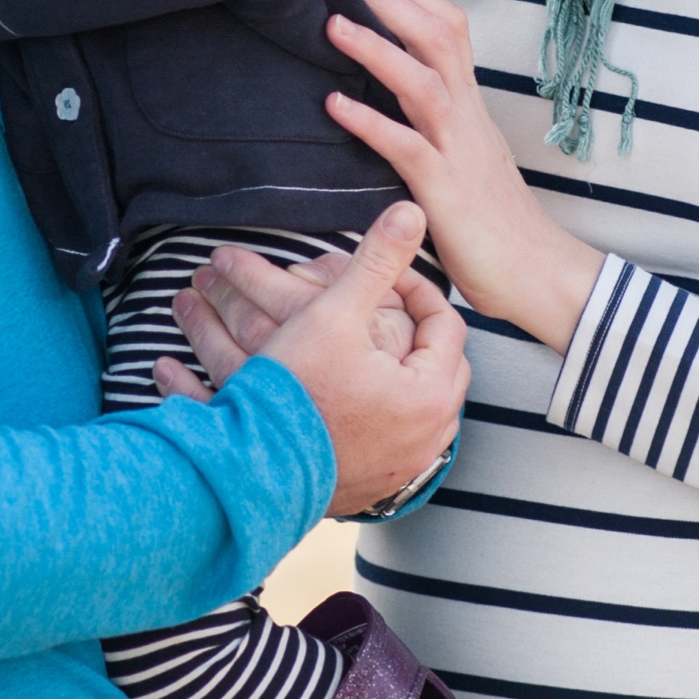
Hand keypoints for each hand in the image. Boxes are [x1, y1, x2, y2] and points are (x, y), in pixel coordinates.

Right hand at [162, 204, 466, 515]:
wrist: (252, 473)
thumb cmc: (294, 394)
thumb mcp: (334, 314)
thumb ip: (376, 261)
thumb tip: (410, 211)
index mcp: (432, 394)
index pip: (445, 322)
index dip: (415, 288)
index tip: (385, 275)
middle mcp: (430, 438)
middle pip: (435, 363)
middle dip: (407, 329)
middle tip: (377, 306)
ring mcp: (406, 466)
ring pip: (415, 401)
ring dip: (395, 370)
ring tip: (362, 344)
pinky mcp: (378, 486)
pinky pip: (394, 435)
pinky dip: (379, 408)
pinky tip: (350, 391)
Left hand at [321, 0, 603, 354]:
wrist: (537, 274)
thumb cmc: (494, 222)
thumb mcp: (465, 157)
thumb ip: (435, 124)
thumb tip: (393, 100)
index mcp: (471, 105)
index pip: (448, 27)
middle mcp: (468, 115)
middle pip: (438, 35)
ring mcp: (458, 150)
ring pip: (422, 80)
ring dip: (375, 47)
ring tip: (330, 23)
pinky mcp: (445, 191)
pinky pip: (406, 146)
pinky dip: (370, 121)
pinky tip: (333, 105)